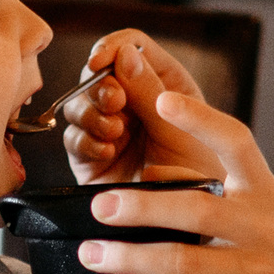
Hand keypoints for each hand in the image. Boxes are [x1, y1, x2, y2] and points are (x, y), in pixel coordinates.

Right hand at [62, 30, 223, 182]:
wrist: (191, 225)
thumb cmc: (199, 173)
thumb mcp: (179, 126)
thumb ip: (150, 90)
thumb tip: (124, 52)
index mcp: (163, 82)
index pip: (130, 47)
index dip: (111, 48)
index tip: (101, 61)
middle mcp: (133, 102)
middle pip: (98, 74)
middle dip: (100, 86)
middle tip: (114, 103)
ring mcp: (109, 129)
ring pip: (80, 104)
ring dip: (92, 114)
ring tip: (114, 132)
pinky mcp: (91, 158)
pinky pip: (74, 138)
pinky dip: (87, 140)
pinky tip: (107, 151)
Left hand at [75, 88, 273, 273]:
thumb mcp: (262, 209)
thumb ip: (210, 189)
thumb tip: (150, 175)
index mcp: (264, 190)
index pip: (235, 143)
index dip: (200, 118)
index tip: (162, 99)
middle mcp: (261, 225)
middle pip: (194, 209)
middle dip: (139, 208)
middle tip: (98, 206)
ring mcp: (255, 270)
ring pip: (182, 261)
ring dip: (129, 258)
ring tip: (91, 253)